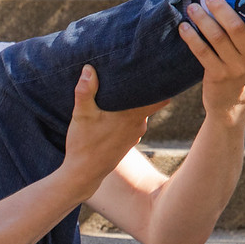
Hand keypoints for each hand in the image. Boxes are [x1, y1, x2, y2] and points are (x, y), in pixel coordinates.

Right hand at [62, 65, 160, 195]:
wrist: (83, 174)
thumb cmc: (83, 145)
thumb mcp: (81, 115)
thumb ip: (85, 91)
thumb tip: (89, 69)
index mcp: (133, 116)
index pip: (161, 97)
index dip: (163, 83)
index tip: (160, 70)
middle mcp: (139, 125)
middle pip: (150, 101)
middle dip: (144, 89)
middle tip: (136, 71)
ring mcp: (134, 135)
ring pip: (140, 113)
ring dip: (134, 103)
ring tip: (123, 89)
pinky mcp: (127, 142)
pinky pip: (132, 123)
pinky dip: (127, 115)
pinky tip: (114, 111)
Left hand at [180, 0, 244, 123]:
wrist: (231, 103)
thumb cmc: (243, 69)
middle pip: (237, 27)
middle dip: (221, 8)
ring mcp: (235, 68)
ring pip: (217, 37)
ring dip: (202, 19)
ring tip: (192, 7)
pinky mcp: (217, 75)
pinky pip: (202, 51)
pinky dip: (191, 37)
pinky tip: (183, 27)